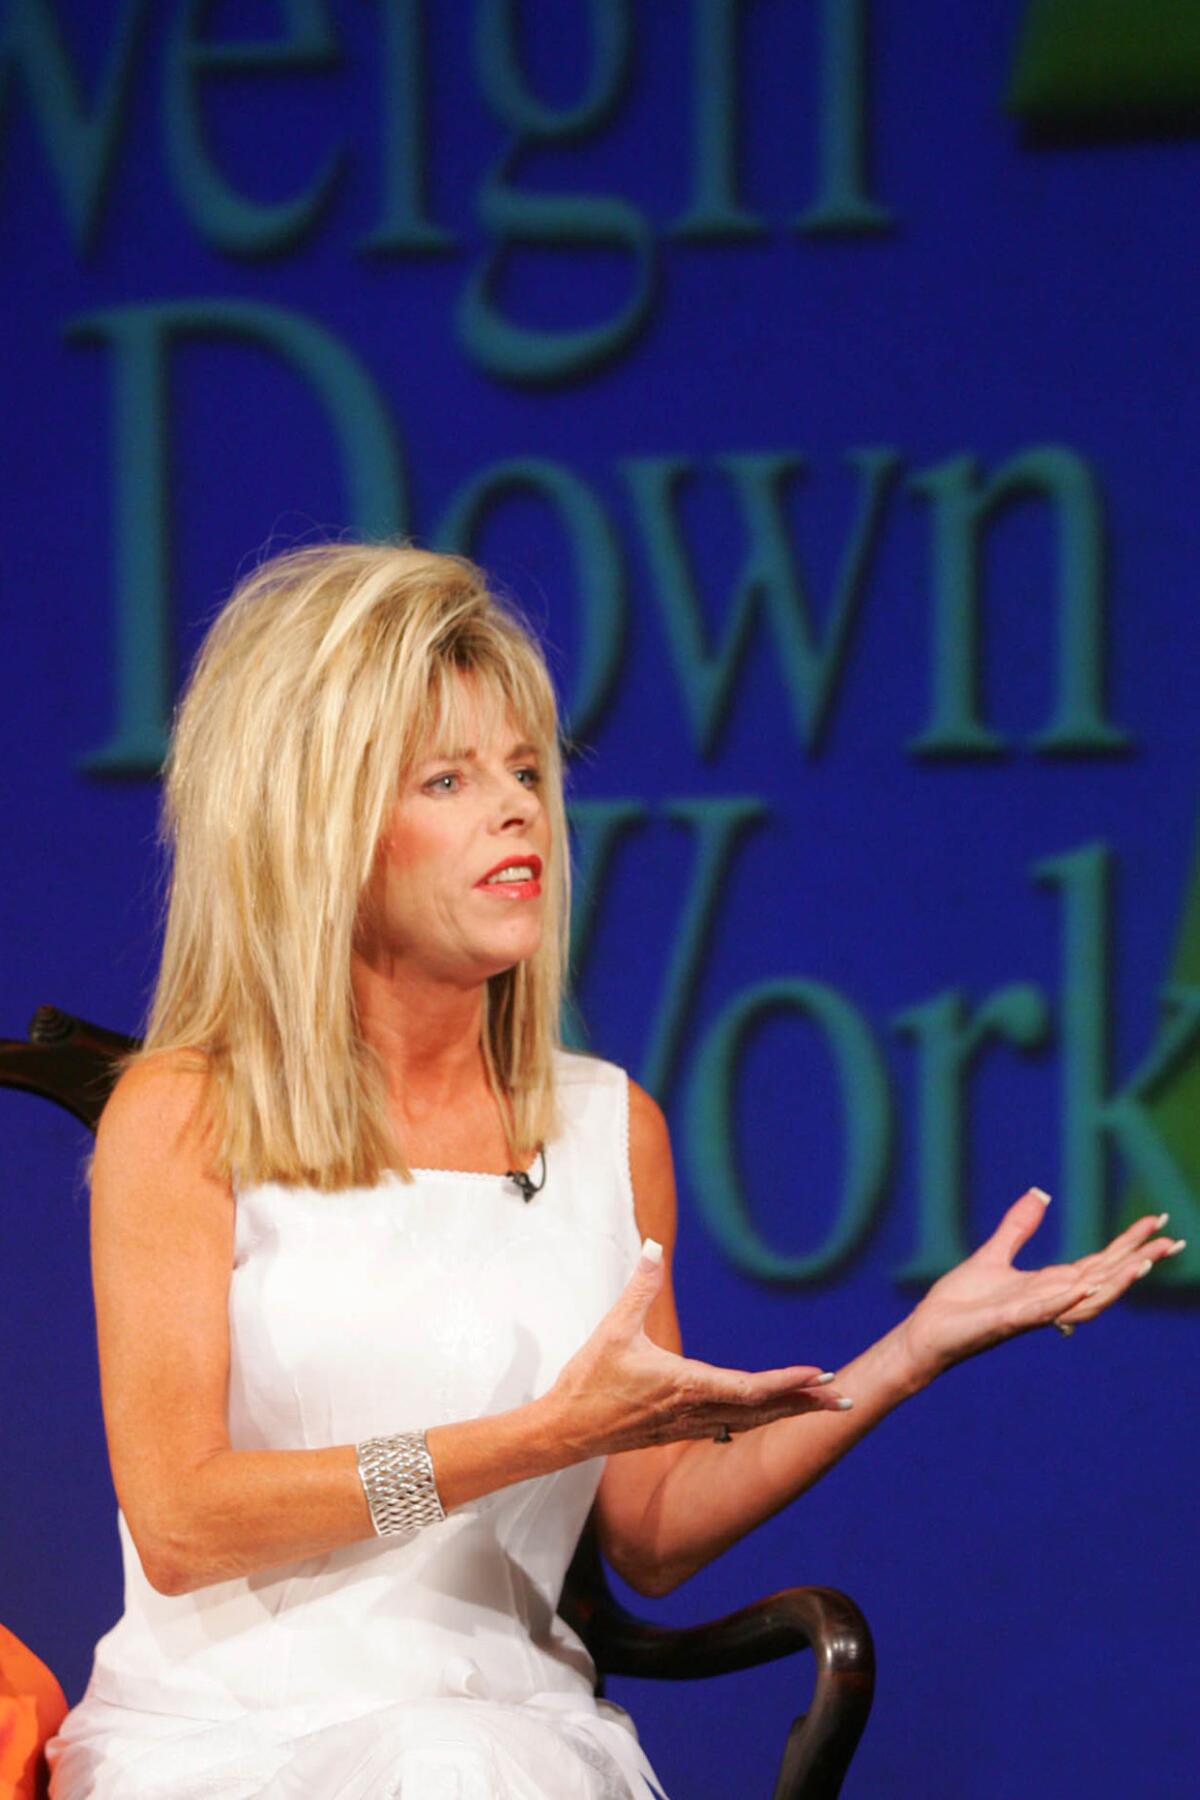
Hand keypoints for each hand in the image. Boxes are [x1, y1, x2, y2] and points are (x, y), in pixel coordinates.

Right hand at [547, 1242, 851, 1456]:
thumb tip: (653, 1245)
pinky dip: (758, 1419)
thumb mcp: (614, 1329)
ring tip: (820, 1405)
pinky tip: (768, 1415)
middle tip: (845, 1399)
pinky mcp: (679, 1430)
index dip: (786, 1383)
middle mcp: (695, 1411)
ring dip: (787, 1413)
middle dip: (804, 1405)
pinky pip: (730, 1426)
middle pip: (762, 1411)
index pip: (749, 1388)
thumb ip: (640, 1287)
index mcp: (686, 1386)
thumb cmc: (589, 1381)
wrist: (564, 1431)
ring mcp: (689, 1425)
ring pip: (749, 1422)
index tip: (818, 1375)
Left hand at [898, 1189, 1182, 1381]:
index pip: (1098, 1262)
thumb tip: (1040, 1193)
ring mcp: (1029, 1312)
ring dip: (1112, 1283)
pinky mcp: (1005, 1320)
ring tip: (1142, 1263)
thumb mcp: (993, 1254)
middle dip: (1137, 1261)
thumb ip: (1018, 1227)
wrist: (928, 1332)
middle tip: (1172, 1242)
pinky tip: (1081, 1285)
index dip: (1128, 1243)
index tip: (1157, 1222)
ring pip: (1083, 1300)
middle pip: (1103, 1279)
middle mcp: (1047, 1300)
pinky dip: (1062, 1299)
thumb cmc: (960, 1303)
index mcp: (1047, 1284)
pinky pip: (1039, 1310)